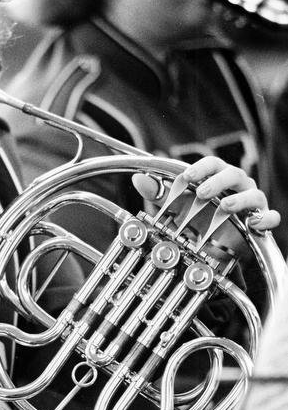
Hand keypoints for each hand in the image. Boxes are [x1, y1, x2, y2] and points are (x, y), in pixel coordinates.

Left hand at [133, 156, 279, 232]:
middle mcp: (236, 186)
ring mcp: (251, 203)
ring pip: (253, 193)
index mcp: (216, 177)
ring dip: (240, 199)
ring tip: (225, 207)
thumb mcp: (175, 206)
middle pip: (233, 174)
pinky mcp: (261, 222)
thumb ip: (159, 193)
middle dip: (218, 181)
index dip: (201, 168)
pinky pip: (271, 217)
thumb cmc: (197, 217)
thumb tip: (138, 180)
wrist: (213, 245)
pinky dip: (266, 219)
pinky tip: (254, 224)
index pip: (213, 163)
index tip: (187, 176)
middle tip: (201, 192)